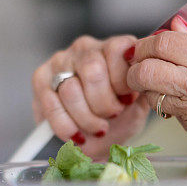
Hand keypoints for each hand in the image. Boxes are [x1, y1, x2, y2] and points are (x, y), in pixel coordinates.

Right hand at [31, 34, 150, 157]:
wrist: (98, 137)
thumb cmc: (120, 116)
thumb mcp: (139, 105)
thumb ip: (145, 91)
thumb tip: (145, 83)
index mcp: (114, 48)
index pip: (117, 49)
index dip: (122, 80)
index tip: (126, 99)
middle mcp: (86, 48)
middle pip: (92, 71)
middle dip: (104, 104)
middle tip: (111, 117)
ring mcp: (61, 61)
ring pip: (71, 89)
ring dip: (86, 118)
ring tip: (97, 128)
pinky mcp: (41, 79)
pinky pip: (50, 103)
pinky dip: (65, 125)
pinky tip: (76, 135)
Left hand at [126, 22, 186, 157]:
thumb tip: (175, 27)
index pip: (164, 44)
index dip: (148, 42)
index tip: (146, 44)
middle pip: (147, 73)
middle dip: (136, 66)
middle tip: (140, 63)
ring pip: (153, 96)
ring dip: (150, 87)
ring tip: (162, 80)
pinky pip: (172, 114)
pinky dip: (171, 103)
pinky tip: (186, 99)